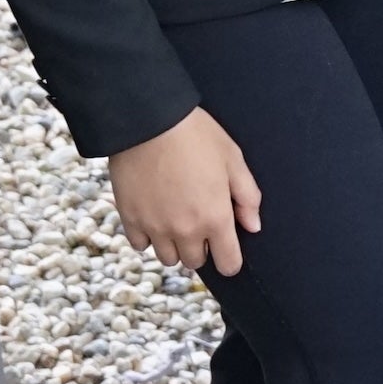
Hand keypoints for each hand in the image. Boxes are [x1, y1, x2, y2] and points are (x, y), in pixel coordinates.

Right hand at [108, 107, 264, 276]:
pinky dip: (147, 237)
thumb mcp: (233, 158)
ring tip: (174, 219)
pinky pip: (140, 245)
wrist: (148, 120)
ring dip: (174, 245)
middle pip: (195, 262)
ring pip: (167, 258)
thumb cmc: (195, 135)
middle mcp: (185, 230)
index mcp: (215, 217)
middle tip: (199, 222)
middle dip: (200, 248)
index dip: (231, 259)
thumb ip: (247, 197)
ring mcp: (155, 227)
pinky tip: (152, 216)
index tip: (227, 248)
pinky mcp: (130, 218)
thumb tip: (252, 226)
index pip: (228, 264)